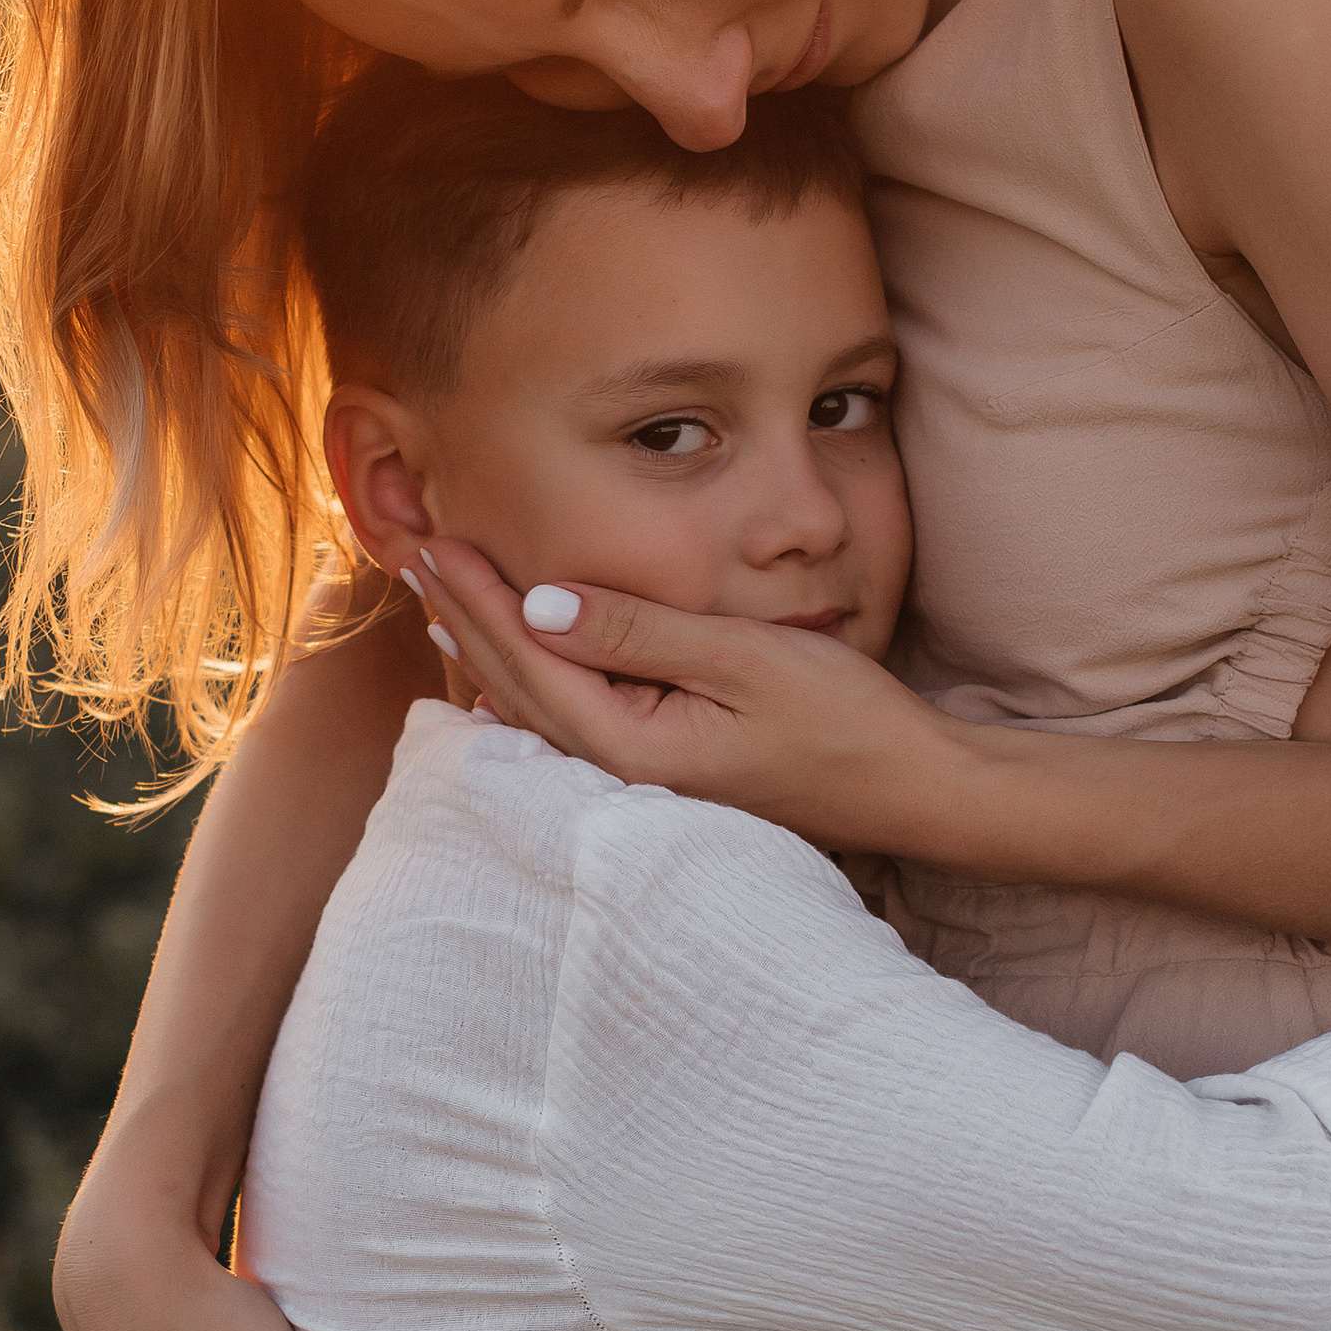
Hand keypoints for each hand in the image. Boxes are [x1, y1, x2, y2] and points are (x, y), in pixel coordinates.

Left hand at [413, 539, 964, 846]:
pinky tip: (512, 684)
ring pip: (544, 711)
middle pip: (522, 690)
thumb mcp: (745, 658)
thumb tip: (543, 604)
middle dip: (469, 621)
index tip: (436, 543)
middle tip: (416, 558)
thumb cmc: (845, 720)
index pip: (533, 660)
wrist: (913, 788)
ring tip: (445, 610)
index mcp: (635, 746)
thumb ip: (641, 632)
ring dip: (493, 655)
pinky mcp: (672, 775)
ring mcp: (649, 781)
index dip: (481, 599)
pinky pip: (578, 727)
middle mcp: (628, 775)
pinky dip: (537, 689)